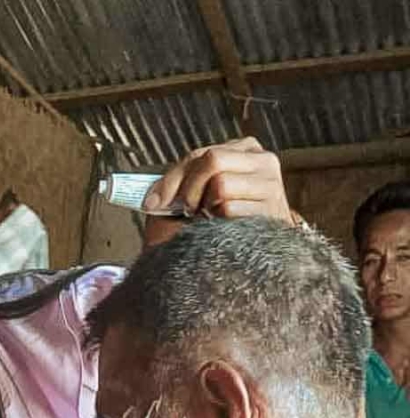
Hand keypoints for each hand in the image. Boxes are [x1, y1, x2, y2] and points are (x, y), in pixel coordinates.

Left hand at [144, 137, 292, 224]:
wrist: (246, 260)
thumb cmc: (218, 221)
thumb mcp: (198, 192)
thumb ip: (181, 181)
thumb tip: (151, 197)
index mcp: (245, 149)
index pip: (202, 153)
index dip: (174, 178)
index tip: (155, 202)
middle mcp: (264, 161)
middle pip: (213, 159)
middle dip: (190, 187)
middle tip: (187, 209)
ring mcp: (271, 185)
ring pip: (222, 184)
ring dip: (207, 206)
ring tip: (209, 217)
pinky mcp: (273, 211)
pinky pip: (231, 208)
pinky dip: (219, 220)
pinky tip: (224, 227)